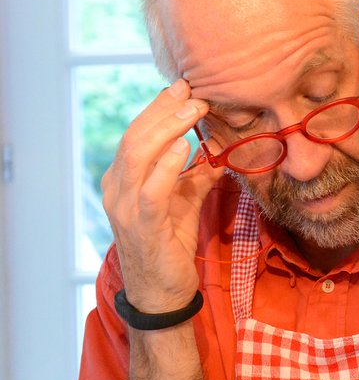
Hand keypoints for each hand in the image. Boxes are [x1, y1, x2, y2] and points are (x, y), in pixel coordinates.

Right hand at [101, 79, 218, 311]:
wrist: (162, 292)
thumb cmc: (170, 245)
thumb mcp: (185, 202)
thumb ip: (196, 176)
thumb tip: (219, 150)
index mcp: (123, 179)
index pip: (137, 133)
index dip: (159, 108)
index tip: (184, 86)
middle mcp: (117, 187)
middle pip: (135, 136)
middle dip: (164, 110)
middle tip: (193, 91)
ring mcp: (125, 206)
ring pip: (137, 155)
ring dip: (167, 129)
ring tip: (193, 110)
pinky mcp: (143, 225)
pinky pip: (151, 189)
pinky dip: (167, 165)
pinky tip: (185, 147)